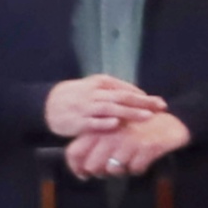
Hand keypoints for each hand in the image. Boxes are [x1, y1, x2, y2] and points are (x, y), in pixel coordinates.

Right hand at [42, 74, 158, 143]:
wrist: (46, 105)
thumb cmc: (77, 96)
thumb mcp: (95, 87)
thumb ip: (115, 91)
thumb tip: (140, 96)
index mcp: (100, 83)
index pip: (127, 89)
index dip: (145, 97)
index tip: (161, 104)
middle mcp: (94, 93)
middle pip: (122, 97)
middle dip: (143, 103)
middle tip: (161, 108)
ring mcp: (85, 107)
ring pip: (110, 109)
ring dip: (129, 112)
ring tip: (146, 116)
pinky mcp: (77, 122)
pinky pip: (92, 122)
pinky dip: (104, 123)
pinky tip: (117, 124)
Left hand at [63, 108, 191, 182]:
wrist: (173, 120)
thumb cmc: (140, 127)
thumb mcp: (114, 129)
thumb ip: (96, 144)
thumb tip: (84, 169)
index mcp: (99, 128)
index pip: (74, 152)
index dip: (76, 168)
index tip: (84, 175)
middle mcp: (111, 134)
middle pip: (92, 166)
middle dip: (101, 172)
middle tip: (112, 169)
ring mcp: (129, 140)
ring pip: (113, 170)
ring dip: (122, 171)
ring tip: (130, 162)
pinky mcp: (147, 147)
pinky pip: (135, 169)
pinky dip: (139, 169)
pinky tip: (143, 160)